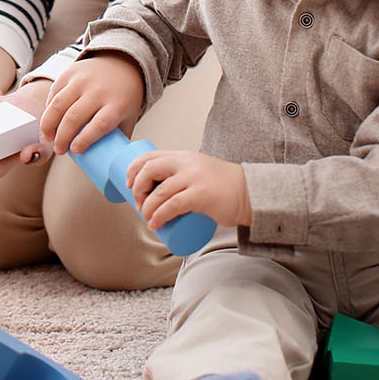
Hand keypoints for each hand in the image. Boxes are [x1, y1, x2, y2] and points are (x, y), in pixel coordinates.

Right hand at [40, 52, 144, 154]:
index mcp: (117, 104)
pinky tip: (48, 120)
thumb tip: (106, 164)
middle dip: (62, 137)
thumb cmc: (125, 98)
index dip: (85, 138)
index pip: (100, 123)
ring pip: (59, 104)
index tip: (74, 151)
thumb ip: (117, 137)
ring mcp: (83, 79)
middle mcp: (99, 90)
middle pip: (75, 116)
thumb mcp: (128, 117)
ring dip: (48, 123)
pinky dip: (48, 108)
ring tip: (47, 137)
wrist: (124, 63)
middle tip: (58, 150)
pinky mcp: (71, 72)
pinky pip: (55, 92)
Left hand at [126, 149, 250, 230]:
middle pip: (150, 170)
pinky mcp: (201, 195)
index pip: (150, 155)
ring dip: (146, 208)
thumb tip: (157, 189)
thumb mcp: (199, 171)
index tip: (127, 182)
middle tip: (137, 203)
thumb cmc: (224, 186)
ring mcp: (194, 179)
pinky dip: (158, 216)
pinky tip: (154, 224)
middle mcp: (187, 163)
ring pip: (159, 192)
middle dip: (136, 187)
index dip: (133, 168)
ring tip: (147, 218)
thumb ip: (182, 174)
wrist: (250, 193)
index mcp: (183, 156)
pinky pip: (172, 206)